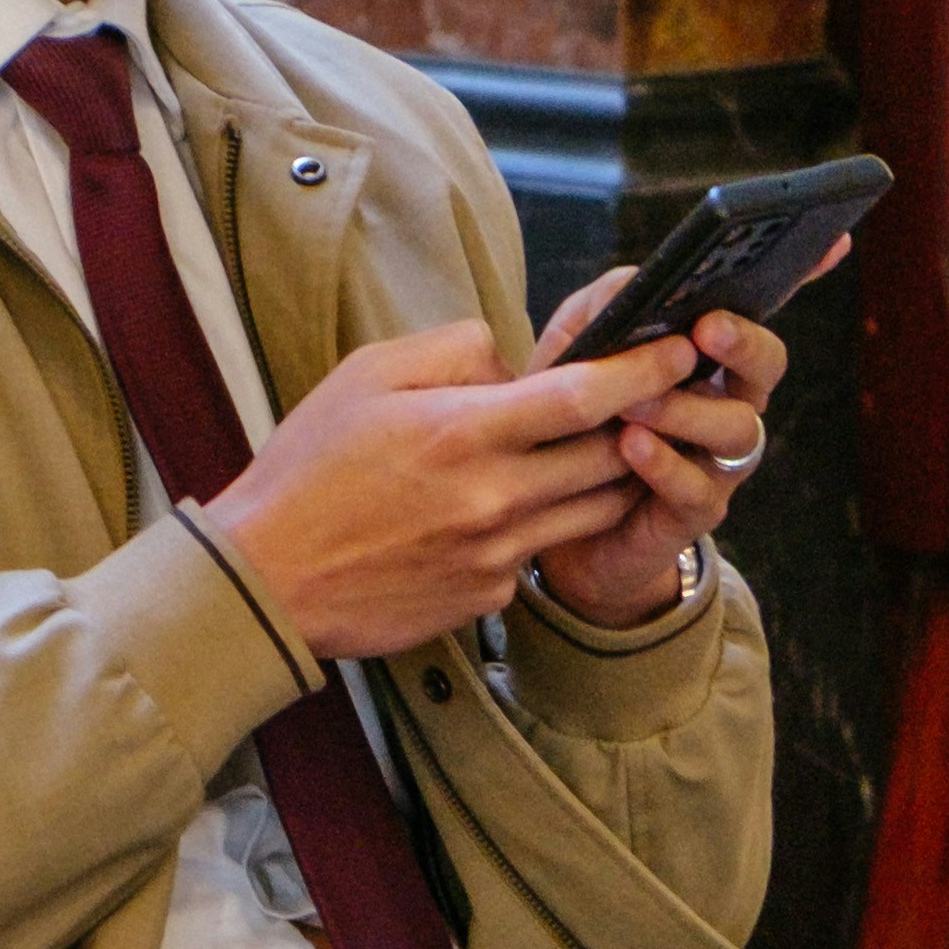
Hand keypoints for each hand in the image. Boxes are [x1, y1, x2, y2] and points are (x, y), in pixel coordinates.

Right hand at [199, 319, 685, 662]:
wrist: (268, 579)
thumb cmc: (310, 470)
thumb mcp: (368, 375)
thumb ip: (455, 351)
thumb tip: (515, 358)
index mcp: (463, 432)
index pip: (583, 396)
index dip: (642, 370)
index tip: (679, 349)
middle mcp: (492, 498)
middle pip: (609, 456)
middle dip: (640, 423)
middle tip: (653, 398)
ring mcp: (495, 556)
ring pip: (593, 510)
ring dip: (608, 477)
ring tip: (595, 450)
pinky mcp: (488, 599)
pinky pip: (543, 552)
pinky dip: (546, 524)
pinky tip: (513, 509)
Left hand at [515, 250, 828, 627]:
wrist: (552, 515)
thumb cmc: (574, 419)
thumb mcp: (575, 348)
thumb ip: (603, 307)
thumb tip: (636, 279)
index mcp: (710, 354)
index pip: (763, 306)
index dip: (807, 273)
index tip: (834, 239)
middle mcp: (728, 400)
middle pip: (768, 364)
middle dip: (743, 343)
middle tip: (705, 329)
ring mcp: (718, 458)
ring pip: (737, 427)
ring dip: (685, 409)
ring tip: (633, 403)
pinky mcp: (696, 510)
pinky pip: (698, 487)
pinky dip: (664, 463)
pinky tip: (631, 445)